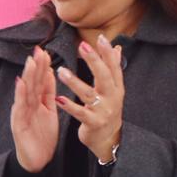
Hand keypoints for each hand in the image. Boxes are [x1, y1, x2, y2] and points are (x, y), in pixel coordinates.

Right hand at [9, 46, 59, 172]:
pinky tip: (21, 84)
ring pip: (25, 93)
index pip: (39, 81)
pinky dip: (20, 95)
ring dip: (28, 77)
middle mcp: (27, 106)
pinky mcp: (18, 125)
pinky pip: (20, 108)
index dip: (42, 67)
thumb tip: (51, 73)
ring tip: (30, 62)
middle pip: (32, 84)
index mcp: (36, 102)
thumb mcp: (49, 111)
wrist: (37, 161)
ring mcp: (21, 115)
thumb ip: (48, 93)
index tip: (45, 51)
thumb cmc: (42, 137)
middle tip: (38, 50)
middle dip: (35, 67)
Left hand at [55, 36, 123, 161]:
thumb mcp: (113, 90)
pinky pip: (80, 113)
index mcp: (116, 87)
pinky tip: (58, 99)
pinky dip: (70, 106)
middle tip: (82, 46)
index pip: (113, 67)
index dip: (107, 53)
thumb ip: (113, 69)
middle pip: (103, 76)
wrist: (108, 138)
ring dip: (74, 82)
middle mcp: (112, 97)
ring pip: (89, 93)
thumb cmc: (107, 110)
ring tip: (61, 71)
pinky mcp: (94, 122)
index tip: (100, 38)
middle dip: (94, 60)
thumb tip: (118, 48)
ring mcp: (103, 110)